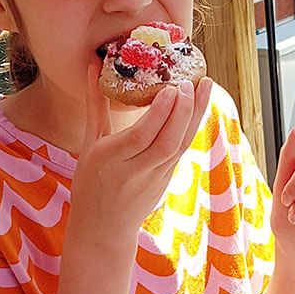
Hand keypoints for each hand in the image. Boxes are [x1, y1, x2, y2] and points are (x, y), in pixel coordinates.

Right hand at [68, 64, 212, 250]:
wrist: (104, 229)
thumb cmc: (90, 182)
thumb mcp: (89, 144)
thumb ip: (95, 105)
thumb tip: (94, 65)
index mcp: (110, 160)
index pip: (140, 136)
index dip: (158, 113)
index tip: (169, 88)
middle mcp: (135, 171)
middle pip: (166, 141)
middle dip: (182, 110)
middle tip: (189, 81)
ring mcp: (155, 177)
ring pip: (180, 145)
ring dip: (195, 115)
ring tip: (205, 85)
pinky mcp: (167, 179)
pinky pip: (182, 150)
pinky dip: (191, 126)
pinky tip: (199, 105)